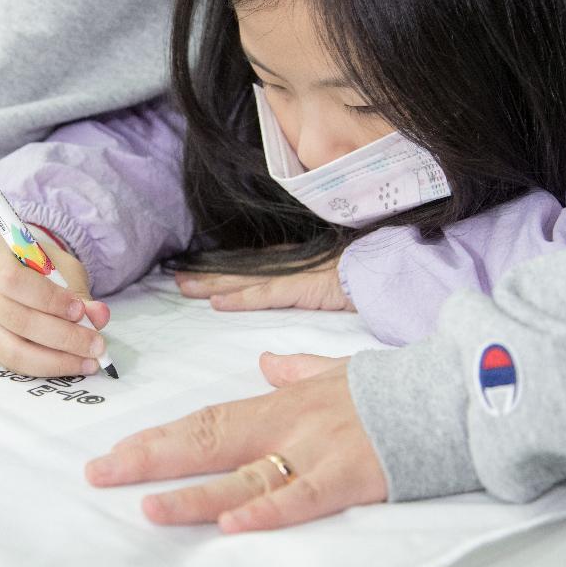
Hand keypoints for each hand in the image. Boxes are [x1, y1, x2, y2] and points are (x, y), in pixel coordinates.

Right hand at [0, 236, 109, 376]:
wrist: (9, 269)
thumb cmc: (36, 265)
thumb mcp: (60, 267)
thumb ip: (77, 291)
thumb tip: (99, 316)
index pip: (13, 281)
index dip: (48, 299)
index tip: (80, 310)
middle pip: (16, 321)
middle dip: (62, 336)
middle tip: (96, 344)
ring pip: (13, 351)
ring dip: (56, 360)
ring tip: (88, 360)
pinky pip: (16, 363)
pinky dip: (47, 366)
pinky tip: (72, 364)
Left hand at [85, 353, 385, 531]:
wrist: (451, 390)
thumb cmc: (393, 386)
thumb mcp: (336, 371)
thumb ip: (296, 370)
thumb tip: (267, 365)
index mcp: (280, 403)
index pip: (206, 420)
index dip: (160, 437)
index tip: (117, 453)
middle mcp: (288, 425)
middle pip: (208, 441)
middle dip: (152, 459)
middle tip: (102, 473)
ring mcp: (317, 451)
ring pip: (245, 474)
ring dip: (195, 493)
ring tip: (148, 507)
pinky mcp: (350, 476)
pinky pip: (302, 498)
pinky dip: (268, 510)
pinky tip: (233, 521)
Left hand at [175, 258, 354, 311]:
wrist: (388, 267)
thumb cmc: (362, 277)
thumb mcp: (327, 282)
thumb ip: (307, 286)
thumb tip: (298, 291)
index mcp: (293, 262)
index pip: (250, 266)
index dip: (222, 269)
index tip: (196, 272)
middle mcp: (287, 263)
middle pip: (239, 269)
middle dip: (207, 274)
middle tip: (177, 278)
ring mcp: (293, 273)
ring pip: (244, 279)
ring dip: (212, 284)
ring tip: (184, 287)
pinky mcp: (302, 285)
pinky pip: (264, 294)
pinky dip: (240, 298)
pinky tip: (217, 304)